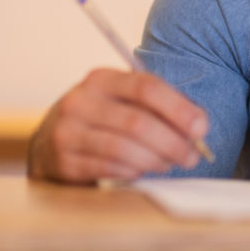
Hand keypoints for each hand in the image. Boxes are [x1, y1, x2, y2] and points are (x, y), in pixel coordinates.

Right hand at [27, 68, 208, 183]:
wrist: (48, 145)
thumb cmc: (100, 120)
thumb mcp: (120, 101)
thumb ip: (155, 106)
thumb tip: (198, 124)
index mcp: (101, 78)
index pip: (145, 86)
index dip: (178, 108)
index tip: (201, 128)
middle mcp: (80, 100)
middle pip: (137, 121)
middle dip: (172, 142)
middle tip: (191, 156)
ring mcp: (67, 131)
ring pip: (124, 148)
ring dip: (155, 160)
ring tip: (170, 164)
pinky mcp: (64, 161)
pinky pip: (108, 168)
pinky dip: (132, 171)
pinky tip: (143, 171)